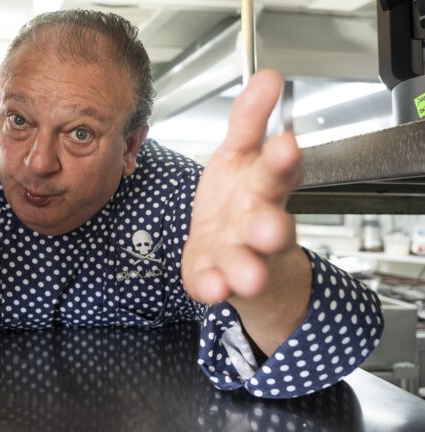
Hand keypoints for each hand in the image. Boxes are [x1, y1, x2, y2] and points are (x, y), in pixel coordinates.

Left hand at [181, 70, 303, 305]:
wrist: (234, 252)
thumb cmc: (238, 198)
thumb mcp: (241, 153)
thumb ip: (250, 119)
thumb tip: (268, 77)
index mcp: (264, 187)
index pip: (278, 171)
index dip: (282, 159)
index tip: (285, 144)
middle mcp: (259, 224)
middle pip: (270, 224)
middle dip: (271, 226)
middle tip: (270, 228)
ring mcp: (240, 255)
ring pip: (247, 262)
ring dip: (246, 267)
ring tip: (247, 273)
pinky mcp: (217, 278)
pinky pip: (215, 285)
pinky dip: (214, 287)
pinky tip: (213, 287)